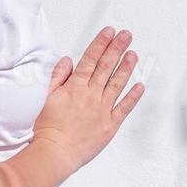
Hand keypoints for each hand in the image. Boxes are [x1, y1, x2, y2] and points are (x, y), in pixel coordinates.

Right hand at [31, 26, 144, 171]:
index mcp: (75, 88)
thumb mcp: (47, 98)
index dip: (101, 44)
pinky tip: (140, 86)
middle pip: (106, 67)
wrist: (55, 153)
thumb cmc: (48, 128)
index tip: (109, 32)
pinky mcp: (109, 125)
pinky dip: (133, 97)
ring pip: (117, 84)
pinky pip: (124, 108)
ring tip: (134, 54)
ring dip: (126, 67)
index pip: (90, 59)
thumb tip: (68, 60)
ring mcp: (102, 110)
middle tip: (126, 35)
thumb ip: (58, 77)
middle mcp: (90, 96)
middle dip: (117, 48)